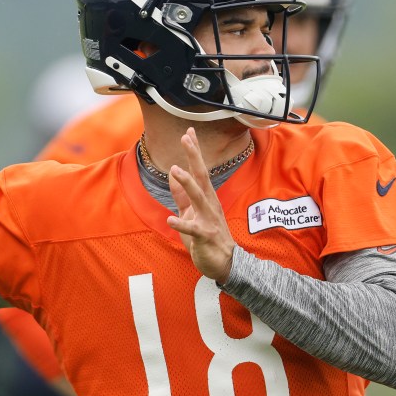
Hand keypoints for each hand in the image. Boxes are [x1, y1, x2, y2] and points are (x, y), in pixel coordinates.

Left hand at [166, 128, 235, 282]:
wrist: (225, 263)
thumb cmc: (208, 237)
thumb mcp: (191, 213)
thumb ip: (181, 196)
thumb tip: (172, 176)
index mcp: (206, 198)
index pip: (200, 170)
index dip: (194, 152)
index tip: (188, 132)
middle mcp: (209, 204)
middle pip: (202, 176)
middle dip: (194, 157)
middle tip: (186, 137)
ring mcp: (208, 219)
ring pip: (198, 198)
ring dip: (187, 183)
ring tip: (175, 169)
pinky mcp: (205, 236)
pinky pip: (192, 229)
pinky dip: (181, 224)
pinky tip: (170, 219)